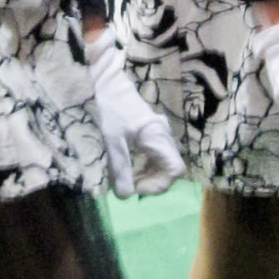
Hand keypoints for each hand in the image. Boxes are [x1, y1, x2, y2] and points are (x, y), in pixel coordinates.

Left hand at [85, 28, 185, 196]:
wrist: (103, 81)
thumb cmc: (108, 109)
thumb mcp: (112, 142)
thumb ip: (120, 170)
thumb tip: (125, 196)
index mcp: (157, 138)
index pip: (175, 170)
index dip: (159, 185)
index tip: (136, 187)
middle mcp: (162, 134)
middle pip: (168, 168)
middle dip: (149, 181)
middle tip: (126, 184)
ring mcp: (157, 131)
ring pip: (159, 161)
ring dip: (144, 173)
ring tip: (123, 176)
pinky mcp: (148, 129)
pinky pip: (152, 153)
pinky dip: (141, 163)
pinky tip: (124, 164)